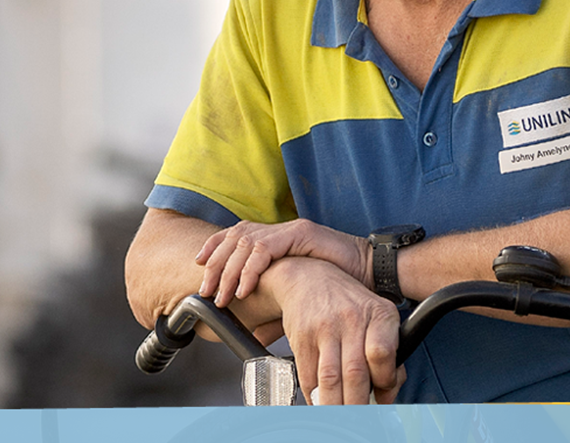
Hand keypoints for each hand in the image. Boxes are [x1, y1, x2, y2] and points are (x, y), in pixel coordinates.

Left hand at [198, 218, 367, 305]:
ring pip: (246, 240)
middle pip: (235, 236)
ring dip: (231, 269)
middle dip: (217, 263)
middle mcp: (280, 230)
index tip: (200, 267)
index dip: (214, 247)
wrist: (370, 273)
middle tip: (208, 290)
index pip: (236, 235)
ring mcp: (291, 229)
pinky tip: (247, 287)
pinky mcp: (302, 233)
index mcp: (276, 239)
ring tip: (225, 294)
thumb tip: (254, 339)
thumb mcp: (297, 301)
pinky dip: (253, 268)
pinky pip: (267, 247)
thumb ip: (274, 315)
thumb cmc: (338, 286)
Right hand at [263, 257, 401, 404]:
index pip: (382, 353)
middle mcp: (352, 319)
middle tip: (361, 419)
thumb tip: (387, 396)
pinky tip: (322, 402)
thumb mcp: (377, 318)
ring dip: (336, 406)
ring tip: (342, 418)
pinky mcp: (302, 337)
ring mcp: (325, 328)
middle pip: (355, 372)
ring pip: (330, 379)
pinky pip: (308, 376)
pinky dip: (316, 397)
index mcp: (379, 314)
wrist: (309, 278)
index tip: (382, 395)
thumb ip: (388, 356)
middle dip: (358, 405)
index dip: (384, 381)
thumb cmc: (348, 303)